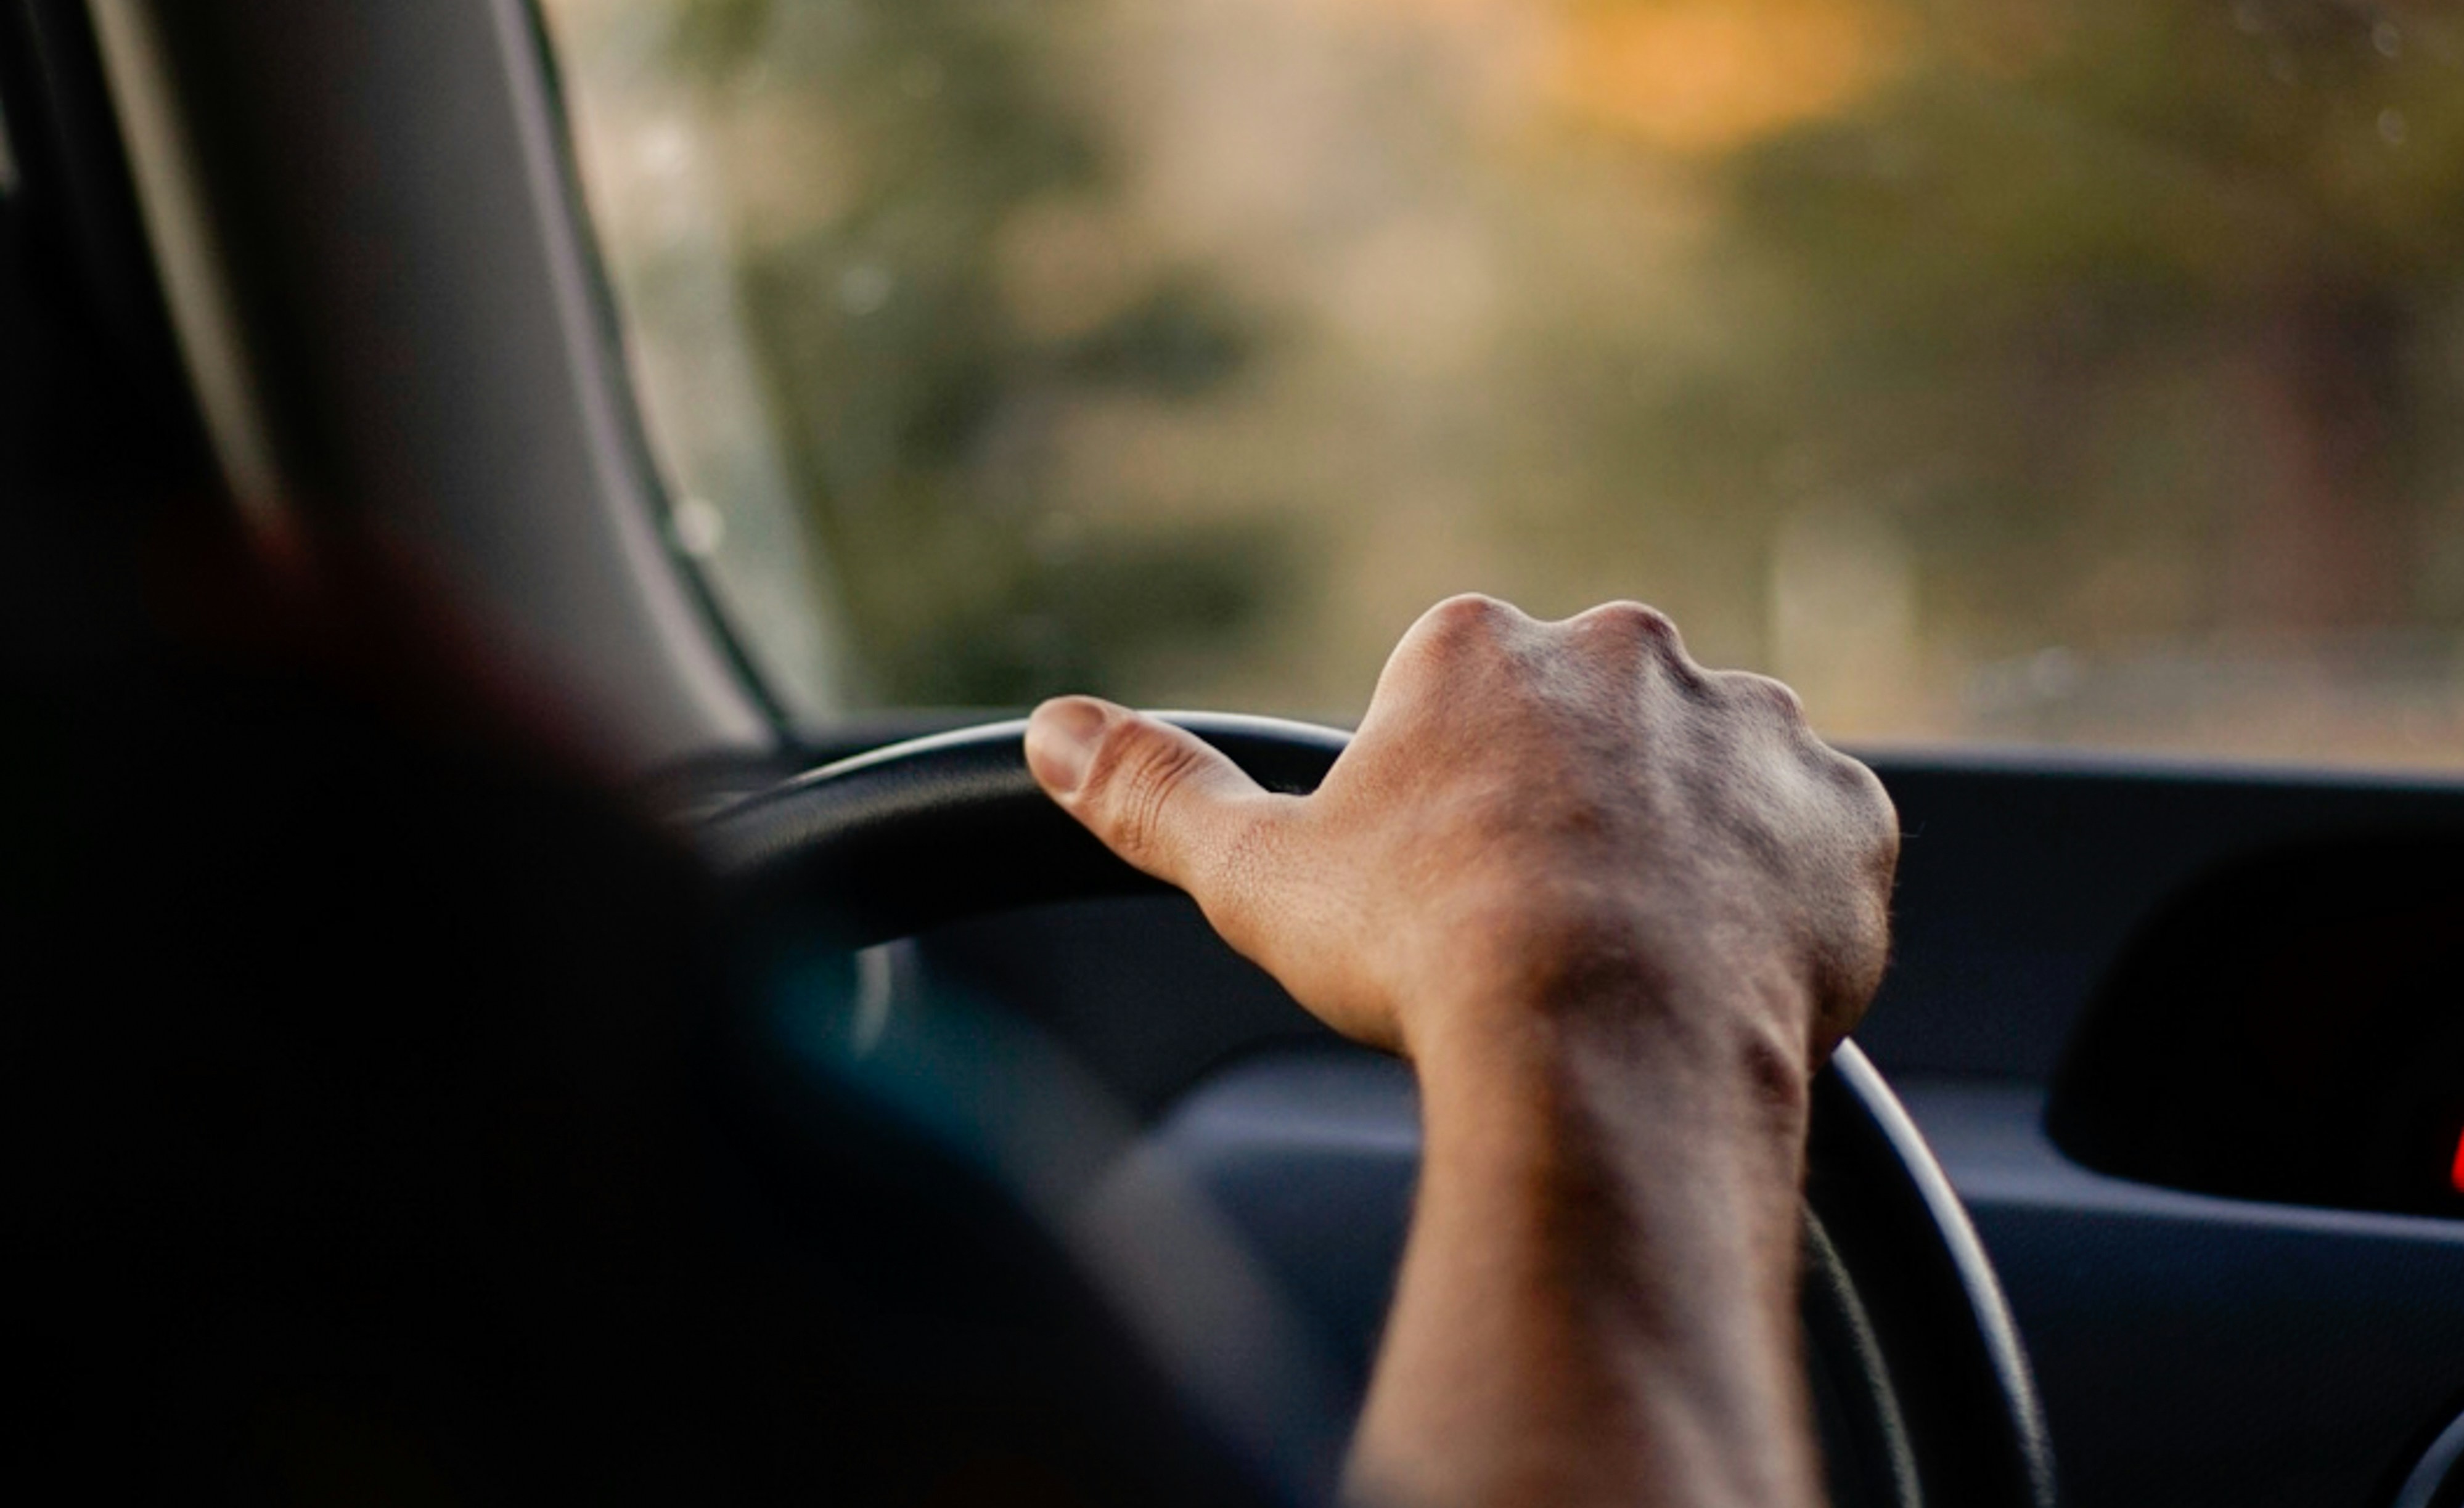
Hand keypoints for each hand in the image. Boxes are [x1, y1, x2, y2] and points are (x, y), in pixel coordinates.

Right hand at [1026, 594, 1900, 1507]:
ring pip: (1711, 779)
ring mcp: (1754, 725)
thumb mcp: (1258, 875)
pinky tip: (1725, 970)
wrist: (1604, 1053)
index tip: (1452, 887)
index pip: (1462, 696)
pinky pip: (1817, 842)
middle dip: (1574, 812)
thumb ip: (1153, 791)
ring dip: (1682, 847)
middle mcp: (1630, 652)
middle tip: (1545, 931)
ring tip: (1636, 965)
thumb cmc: (1423, 956)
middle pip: (1592, 729)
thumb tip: (1049, 729)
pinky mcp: (1847, 812)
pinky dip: (1781, 897)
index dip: (1451, 804)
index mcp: (1484, 645)